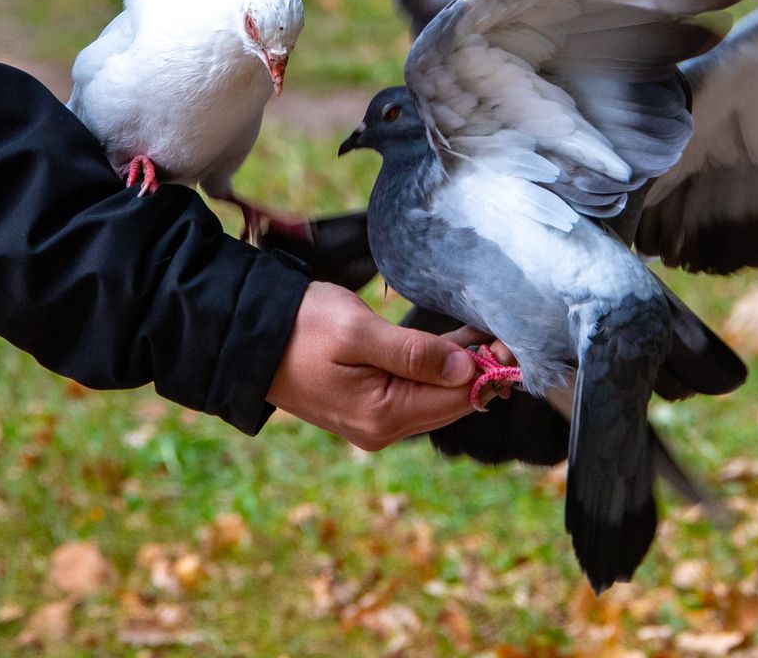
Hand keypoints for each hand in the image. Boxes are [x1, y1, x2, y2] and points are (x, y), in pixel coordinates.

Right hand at [266, 282, 506, 449]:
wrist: (248, 336)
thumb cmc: (300, 328)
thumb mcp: (358, 333)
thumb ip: (414, 353)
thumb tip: (465, 370)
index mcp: (383, 416)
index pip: (455, 398)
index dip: (488, 371)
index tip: (510, 341)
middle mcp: (382, 428)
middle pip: (449, 402)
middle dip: (480, 371)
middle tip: (506, 335)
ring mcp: (373, 421)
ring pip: (433, 396)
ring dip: (460, 369)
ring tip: (488, 336)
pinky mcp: (366, 406)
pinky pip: (413, 392)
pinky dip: (435, 370)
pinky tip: (456, 347)